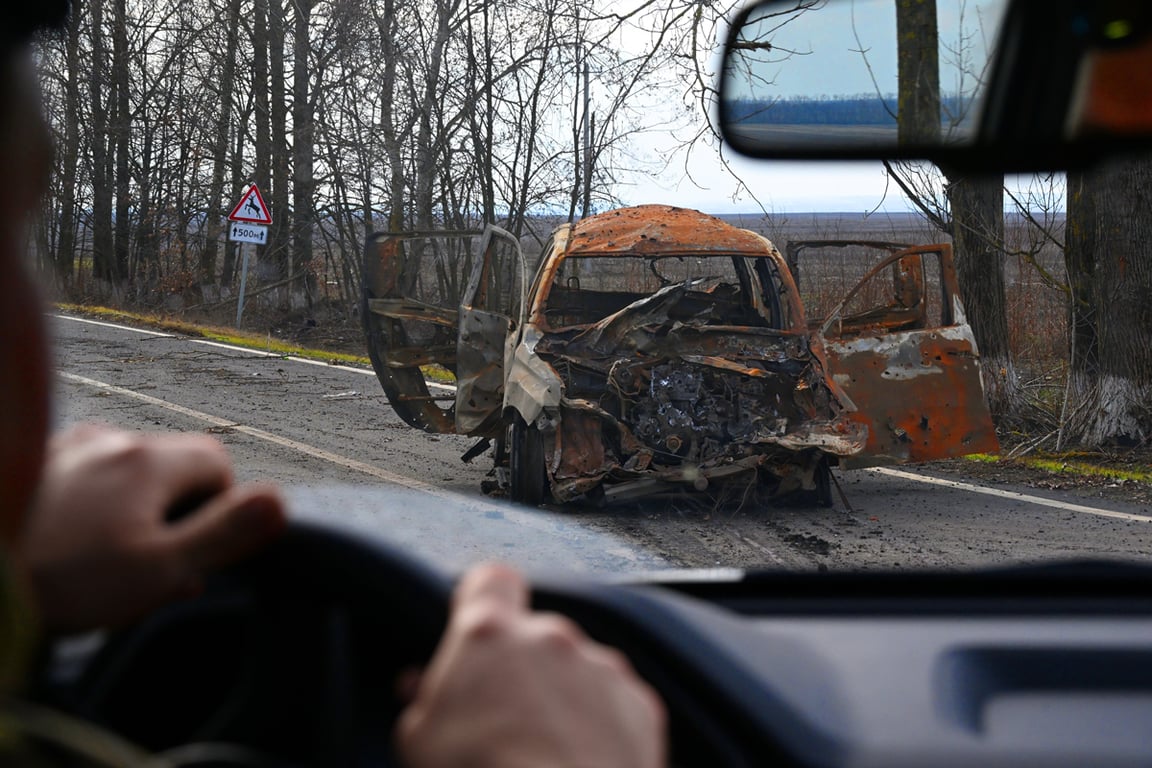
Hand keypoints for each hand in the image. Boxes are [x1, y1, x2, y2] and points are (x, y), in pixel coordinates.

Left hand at [18, 425, 285, 631]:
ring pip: (126, 473)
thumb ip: (224, 533)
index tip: (196, 550)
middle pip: (171, 467)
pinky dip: (92, 506)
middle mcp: (110, 438)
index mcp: (149, 459)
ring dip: (133, 511)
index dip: (221, 507)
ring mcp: (65, 448)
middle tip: (153, 571)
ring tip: (108, 565)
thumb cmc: (65, 581)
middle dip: (174, 515)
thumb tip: (280, 501)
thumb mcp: (160, 569)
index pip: (218, 462)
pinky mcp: (32, 465)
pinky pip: (84, 477)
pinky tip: (71, 547)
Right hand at [396, 563, 666, 767]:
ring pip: (578, 670)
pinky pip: (616, 704)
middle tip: (502, 720)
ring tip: (546, 753)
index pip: (489, 580)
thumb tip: (420, 688)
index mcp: (489, 635)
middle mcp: (551, 638)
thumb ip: (423, 700)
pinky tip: (582, 763)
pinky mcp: (641, 706)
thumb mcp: (418, 743)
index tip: (476, 631)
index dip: (483, 600)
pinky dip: (602, 726)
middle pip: (535, 636)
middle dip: (522, 669)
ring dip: (564, 698)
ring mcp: (602, 669)